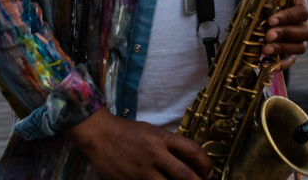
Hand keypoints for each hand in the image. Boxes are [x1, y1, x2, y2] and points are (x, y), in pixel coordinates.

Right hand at [66, 110, 210, 179]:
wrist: (99, 135)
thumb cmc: (126, 132)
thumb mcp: (152, 131)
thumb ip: (169, 145)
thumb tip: (188, 161)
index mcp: (161, 138)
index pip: (192, 150)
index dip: (205, 163)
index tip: (208, 172)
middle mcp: (154, 155)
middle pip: (185, 175)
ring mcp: (142, 171)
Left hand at [241, 0, 307, 69]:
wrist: (280, 6)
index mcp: (301, 4)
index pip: (301, 12)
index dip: (287, 17)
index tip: (270, 20)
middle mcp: (304, 22)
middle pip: (303, 32)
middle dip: (284, 35)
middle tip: (267, 36)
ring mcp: (300, 37)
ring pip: (300, 47)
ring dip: (283, 49)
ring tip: (265, 49)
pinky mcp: (293, 50)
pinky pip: (293, 59)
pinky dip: (284, 63)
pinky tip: (271, 64)